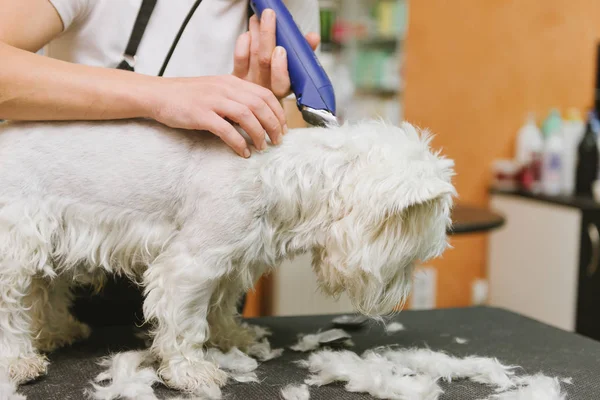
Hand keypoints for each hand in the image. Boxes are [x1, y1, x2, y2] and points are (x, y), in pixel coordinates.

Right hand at [150, 75, 285, 157]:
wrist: (157, 94)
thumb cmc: (187, 96)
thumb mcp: (216, 90)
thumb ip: (235, 100)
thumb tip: (256, 119)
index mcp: (231, 82)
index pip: (264, 94)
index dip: (278, 112)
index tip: (283, 127)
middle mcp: (225, 88)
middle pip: (260, 105)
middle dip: (273, 125)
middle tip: (277, 141)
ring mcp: (213, 100)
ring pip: (247, 116)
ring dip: (259, 134)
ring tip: (262, 147)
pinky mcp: (200, 115)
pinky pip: (226, 130)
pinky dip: (238, 143)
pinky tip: (243, 152)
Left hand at [233, 9, 320, 98]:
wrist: (256, 92)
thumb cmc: (279, 77)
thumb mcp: (297, 68)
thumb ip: (306, 52)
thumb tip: (313, 37)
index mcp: (283, 89)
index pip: (281, 83)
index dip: (279, 67)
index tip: (281, 49)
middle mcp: (265, 88)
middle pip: (264, 61)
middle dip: (267, 35)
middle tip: (269, 15)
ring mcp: (249, 83)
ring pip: (253, 54)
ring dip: (256, 32)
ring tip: (259, 17)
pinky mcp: (237, 76)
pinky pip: (240, 56)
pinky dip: (244, 41)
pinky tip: (249, 34)